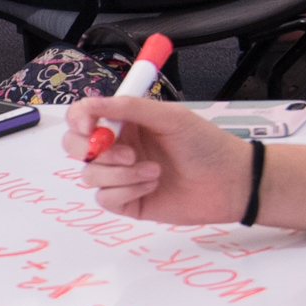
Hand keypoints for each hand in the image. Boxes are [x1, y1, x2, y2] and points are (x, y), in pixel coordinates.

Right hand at [57, 95, 250, 223]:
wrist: (230, 182)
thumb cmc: (206, 145)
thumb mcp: (170, 117)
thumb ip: (130, 107)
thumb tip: (92, 103)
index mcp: (125, 121)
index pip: (84, 116)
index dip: (78, 119)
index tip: (89, 126)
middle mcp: (119, 146)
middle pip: (75, 146)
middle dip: (92, 150)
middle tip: (126, 152)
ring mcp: (121, 176)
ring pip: (90, 174)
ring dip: (121, 173)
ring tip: (154, 170)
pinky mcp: (128, 202)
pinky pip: (106, 198)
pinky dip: (127, 190)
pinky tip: (153, 184)